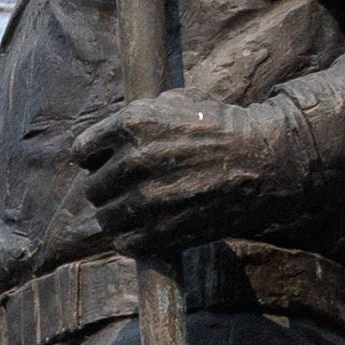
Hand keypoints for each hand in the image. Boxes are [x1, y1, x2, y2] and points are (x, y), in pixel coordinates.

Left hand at [63, 91, 297, 254]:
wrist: (263, 161)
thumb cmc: (222, 126)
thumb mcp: (179, 102)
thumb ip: (140, 113)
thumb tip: (112, 129)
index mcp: (132, 124)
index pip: (81, 150)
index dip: (92, 157)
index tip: (102, 163)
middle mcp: (133, 161)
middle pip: (92, 188)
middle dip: (108, 187)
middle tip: (128, 188)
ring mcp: (145, 199)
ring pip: (106, 218)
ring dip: (119, 216)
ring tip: (139, 209)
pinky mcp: (160, 231)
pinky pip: (125, 243)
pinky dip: (132, 239)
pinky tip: (147, 229)